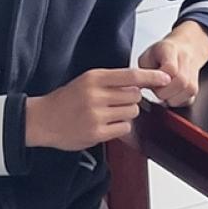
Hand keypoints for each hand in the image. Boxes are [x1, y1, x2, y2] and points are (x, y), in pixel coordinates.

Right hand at [24, 67, 170, 150]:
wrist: (42, 120)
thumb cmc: (67, 99)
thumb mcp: (88, 80)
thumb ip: (112, 80)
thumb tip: (141, 81)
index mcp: (95, 78)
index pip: (132, 75)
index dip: (152, 76)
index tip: (165, 77)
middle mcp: (96, 95)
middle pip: (135, 95)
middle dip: (133, 98)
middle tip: (119, 102)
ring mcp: (96, 115)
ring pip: (131, 112)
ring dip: (127, 113)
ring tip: (110, 114)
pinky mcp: (95, 133)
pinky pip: (124, 128)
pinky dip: (121, 127)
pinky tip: (108, 125)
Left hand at [137, 21, 207, 107]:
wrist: (184, 47)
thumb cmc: (160, 55)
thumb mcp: (146, 57)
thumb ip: (142, 73)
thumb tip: (136, 90)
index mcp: (169, 50)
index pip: (171, 69)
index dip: (160, 79)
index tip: (153, 81)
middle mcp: (185, 59)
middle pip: (181, 82)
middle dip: (164, 92)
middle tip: (156, 89)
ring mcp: (194, 72)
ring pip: (188, 91)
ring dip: (171, 98)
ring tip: (163, 91)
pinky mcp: (197, 86)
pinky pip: (189, 100)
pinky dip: (178, 102)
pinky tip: (171, 94)